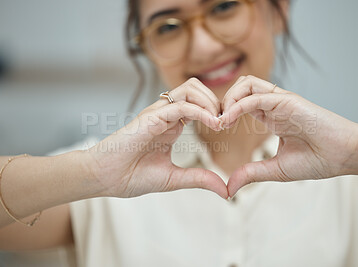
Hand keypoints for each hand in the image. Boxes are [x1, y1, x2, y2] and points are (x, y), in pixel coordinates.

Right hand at [86, 78, 227, 198]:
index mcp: (171, 124)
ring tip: (220, 121)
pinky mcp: (149, 118)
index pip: (198, 102)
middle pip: (196, 87)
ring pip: (189, 88)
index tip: (228, 126)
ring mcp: (157, 113)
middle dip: (216, 100)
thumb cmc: (131, 176)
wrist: (103, 179)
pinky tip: (214, 124)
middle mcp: (165, 114)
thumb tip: (225, 190)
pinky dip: (200, 111)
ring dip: (209, 101)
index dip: (216, 110)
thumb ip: (199, 179)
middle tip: (226, 120)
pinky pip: (180, 105)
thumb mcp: (174, 179)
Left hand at [220, 75, 357, 196]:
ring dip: (228, 98)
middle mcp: (273, 105)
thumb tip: (228, 188)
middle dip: (222, 101)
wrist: (344, 157)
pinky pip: (256, 95)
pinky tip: (227, 119)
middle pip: (240, 87)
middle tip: (214, 122)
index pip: (240, 102)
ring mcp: (280, 101)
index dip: (224, 111)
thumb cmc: (317, 160)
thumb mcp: (276, 169)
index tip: (214, 128)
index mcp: (270, 117)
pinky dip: (238, 105)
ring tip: (220, 119)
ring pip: (246, 83)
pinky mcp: (288, 100)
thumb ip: (251, 173)